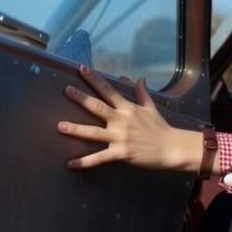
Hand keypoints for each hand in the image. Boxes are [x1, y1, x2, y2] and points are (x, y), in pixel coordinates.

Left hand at [57, 65, 202, 171]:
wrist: (171, 148)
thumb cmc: (160, 128)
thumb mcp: (151, 108)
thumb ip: (142, 93)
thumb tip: (138, 78)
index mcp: (128, 108)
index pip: (108, 90)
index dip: (94, 79)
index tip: (81, 68)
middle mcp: (122, 120)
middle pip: (98, 107)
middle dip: (81, 98)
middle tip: (66, 90)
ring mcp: (120, 137)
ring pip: (94, 133)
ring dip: (76, 129)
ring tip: (60, 126)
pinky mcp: (121, 153)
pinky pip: (100, 158)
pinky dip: (85, 161)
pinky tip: (70, 163)